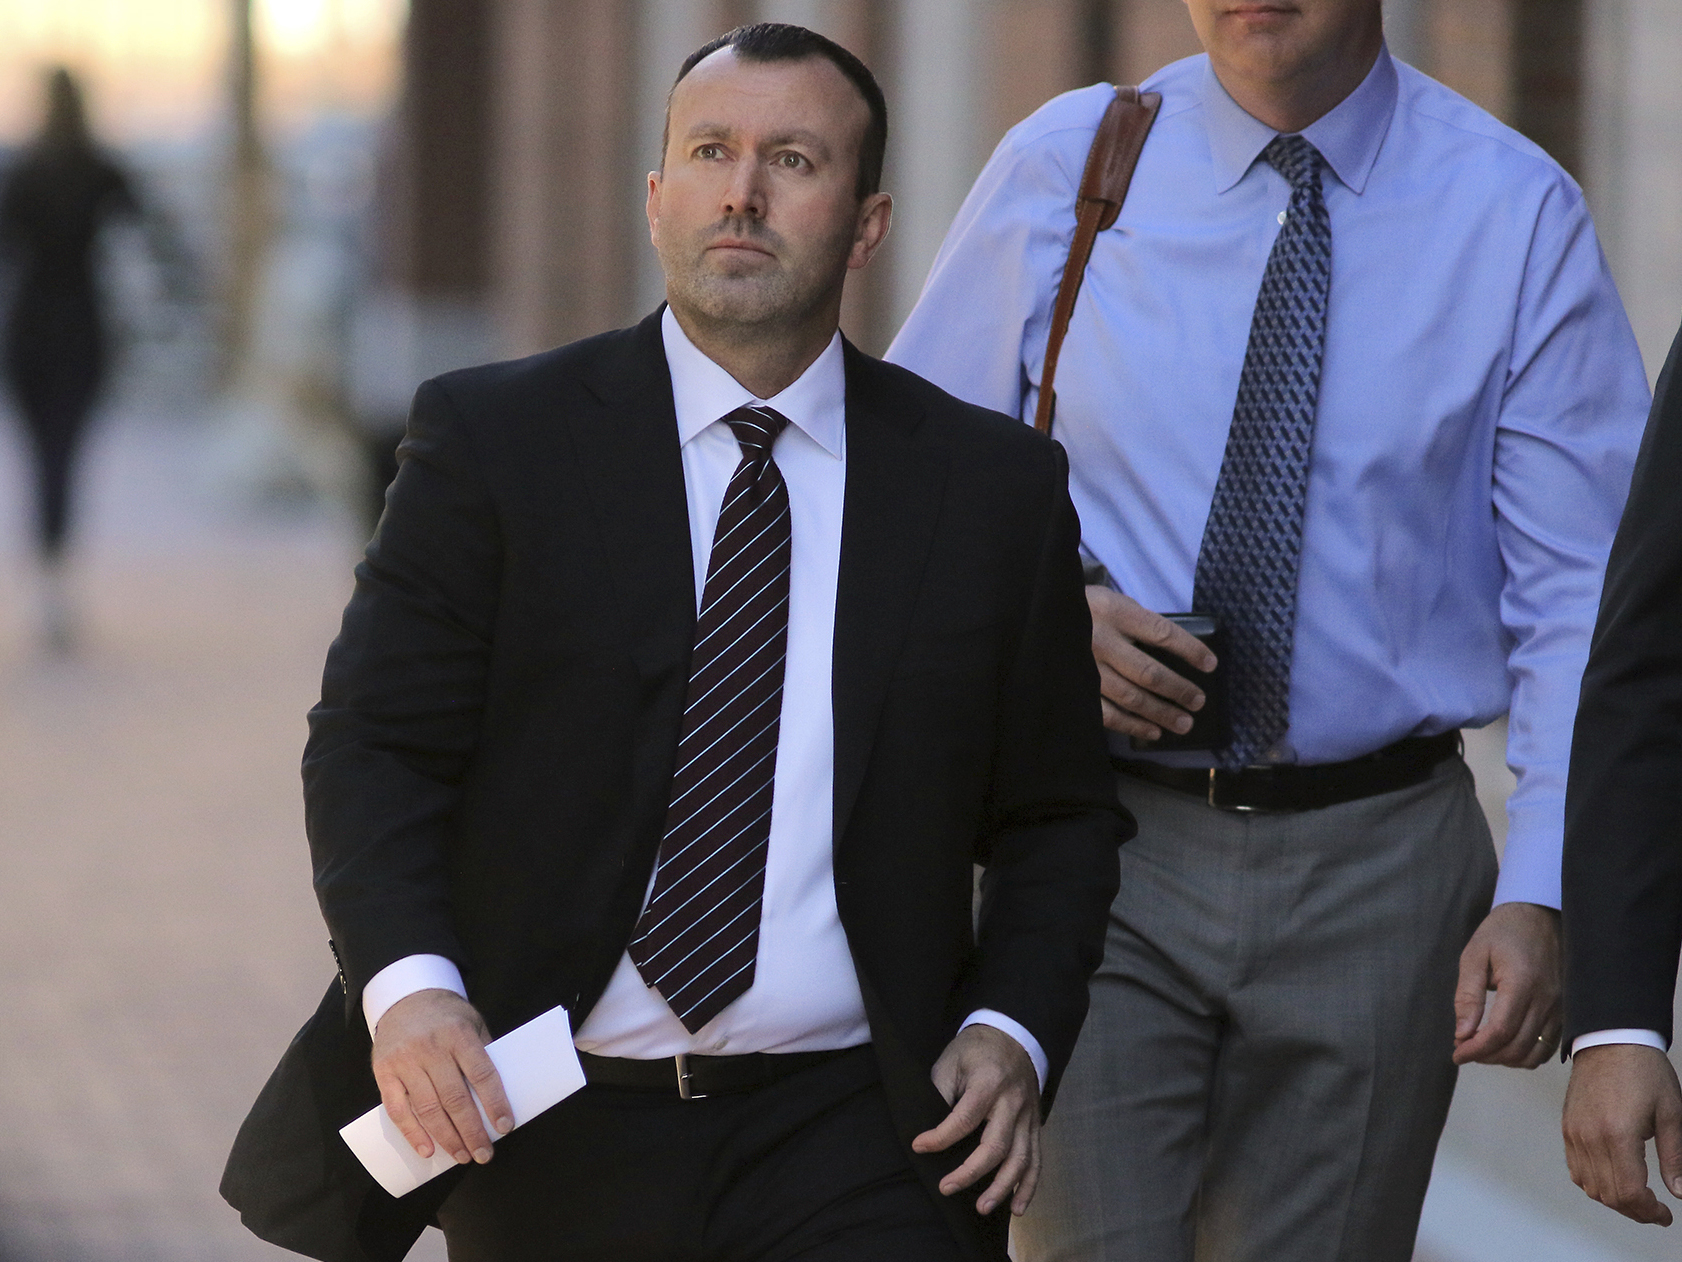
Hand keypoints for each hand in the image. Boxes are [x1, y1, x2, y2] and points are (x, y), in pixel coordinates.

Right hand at [370, 988, 512, 1164]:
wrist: (405, 999)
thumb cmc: (447, 1017)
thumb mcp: (472, 1023)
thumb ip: (483, 1053)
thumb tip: (499, 1095)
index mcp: (458, 1034)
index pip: (481, 1074)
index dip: (494, 1103)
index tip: (505, 1127)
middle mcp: (431, 1048)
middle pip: (455, 1098)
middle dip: (471, 1131)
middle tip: (484, 1154)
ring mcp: (405, 1061)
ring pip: (427, 1108)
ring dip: (447, 1138)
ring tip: (462, 1155)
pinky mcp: (384, 1072)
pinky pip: (397, 1109)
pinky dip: (412, 1133)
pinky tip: (427, 1150)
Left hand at [911, 1024, 1041, 1215]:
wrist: (1012, 1036)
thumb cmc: (975, 1051)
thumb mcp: (951, 1062)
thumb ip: (942, 1093)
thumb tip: (926, 1128)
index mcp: (989, 1083)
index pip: (964, 1119)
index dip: (940, 1137)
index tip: (919, 1147)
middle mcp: (1012, 1103)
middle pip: (995, 1146)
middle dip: (970, 1172)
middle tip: (946, 1188)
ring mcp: (1028, 1117)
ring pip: (1020, 1159)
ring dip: (1002, 1188)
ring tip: (981, 1208)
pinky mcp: (1034, 1126)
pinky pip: (1036, 1160)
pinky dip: (1029, 1187)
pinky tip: (1016, 1209)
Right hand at [1086, 586, 1217, 740]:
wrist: (1037, 618)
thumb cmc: (1087, 611)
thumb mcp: (1112, 603)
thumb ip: (1138, 623)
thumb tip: (1179, 653)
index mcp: (1114, 612)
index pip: (1161, 633)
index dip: (1190, 650)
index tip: (1210, 664)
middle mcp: (1100, 640)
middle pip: (1148, 672)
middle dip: (1178, 690)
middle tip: (1198, 701)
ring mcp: (1085, 667)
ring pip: (1130, 697)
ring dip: (1161, 713)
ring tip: (1184, 723)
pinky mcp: (1074, 688)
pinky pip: (1107, 713)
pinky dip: (1133, 725)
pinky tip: (1153, 731)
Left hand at [1452, 901, 1560, 1066]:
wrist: (1541, 914)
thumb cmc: (1503, 932)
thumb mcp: (1474, 956)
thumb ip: (1468, 997)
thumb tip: (1462, 1035)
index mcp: (1522, 983)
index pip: (1500, 1031)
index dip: (1476, 1049)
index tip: (1457, 1053)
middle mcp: (1548, 999)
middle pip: (1517, 1047)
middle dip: (1487, 1056)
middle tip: (1465, 1049)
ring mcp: (1562, 1007)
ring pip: (1535, 1052)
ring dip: (1506, 1059)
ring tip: (1483, 1048)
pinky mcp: (1568, 1011)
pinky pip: (1550, 1046)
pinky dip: (1527, 1054)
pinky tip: (1507, 1044)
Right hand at [1564, 1043, 1681, 1224]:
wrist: (1610, 1040)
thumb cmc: (1643, 1071)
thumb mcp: (1671, 1113)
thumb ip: (1674, 1157)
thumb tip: (1679, 1192)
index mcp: (1618, 1134)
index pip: (1630, 1192)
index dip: (1649, 1212)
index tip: (1665, 1215)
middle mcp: (1590, 1137)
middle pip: (1609, 1195)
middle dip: (1635, 1211)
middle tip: (1655, 1211)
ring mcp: (1575, 1133)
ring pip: (1590, 1187)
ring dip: (1614, 1200)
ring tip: (1636, 1197)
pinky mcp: (1567, 1128)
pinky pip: (1576, 1170)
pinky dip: (1594, 1184)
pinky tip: (1613, 1179)